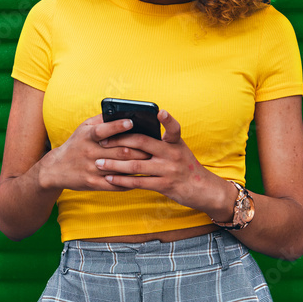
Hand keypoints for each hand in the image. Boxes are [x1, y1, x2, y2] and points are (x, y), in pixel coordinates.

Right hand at [38, 113, 151, 192]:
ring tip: (151, 161)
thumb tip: (120, 111)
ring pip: (120, 168)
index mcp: (87, 136)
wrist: (57, 169)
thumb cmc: (76, 144)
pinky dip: (129, 181)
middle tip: (153, 147)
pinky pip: (115, 184)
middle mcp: (89, 152)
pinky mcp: (93, 184)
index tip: (131, 122)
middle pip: (119, 151)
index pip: (103, 130)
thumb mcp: (83, 128)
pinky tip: (139, 178)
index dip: (117, 126)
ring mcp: (91, 169)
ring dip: (137, 165)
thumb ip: (101, 120)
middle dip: (138, 149)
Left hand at [94, 109, 230, 215]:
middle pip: (142, 143)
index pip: (173, 128)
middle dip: (119, 141)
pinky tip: (110, 178)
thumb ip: (162, 142)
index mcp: (176, 142)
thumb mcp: (179, 150)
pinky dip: (122, 180)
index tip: (159, 112)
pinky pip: (138, 182)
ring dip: (114, 164)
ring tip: (99, 162)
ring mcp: (169, 170)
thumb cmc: (185, 167)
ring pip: (136, 165)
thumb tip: (135, 136)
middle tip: (102, 141)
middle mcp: (173, 154)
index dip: (167, 119)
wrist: (203, 190)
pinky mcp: (165, 185)